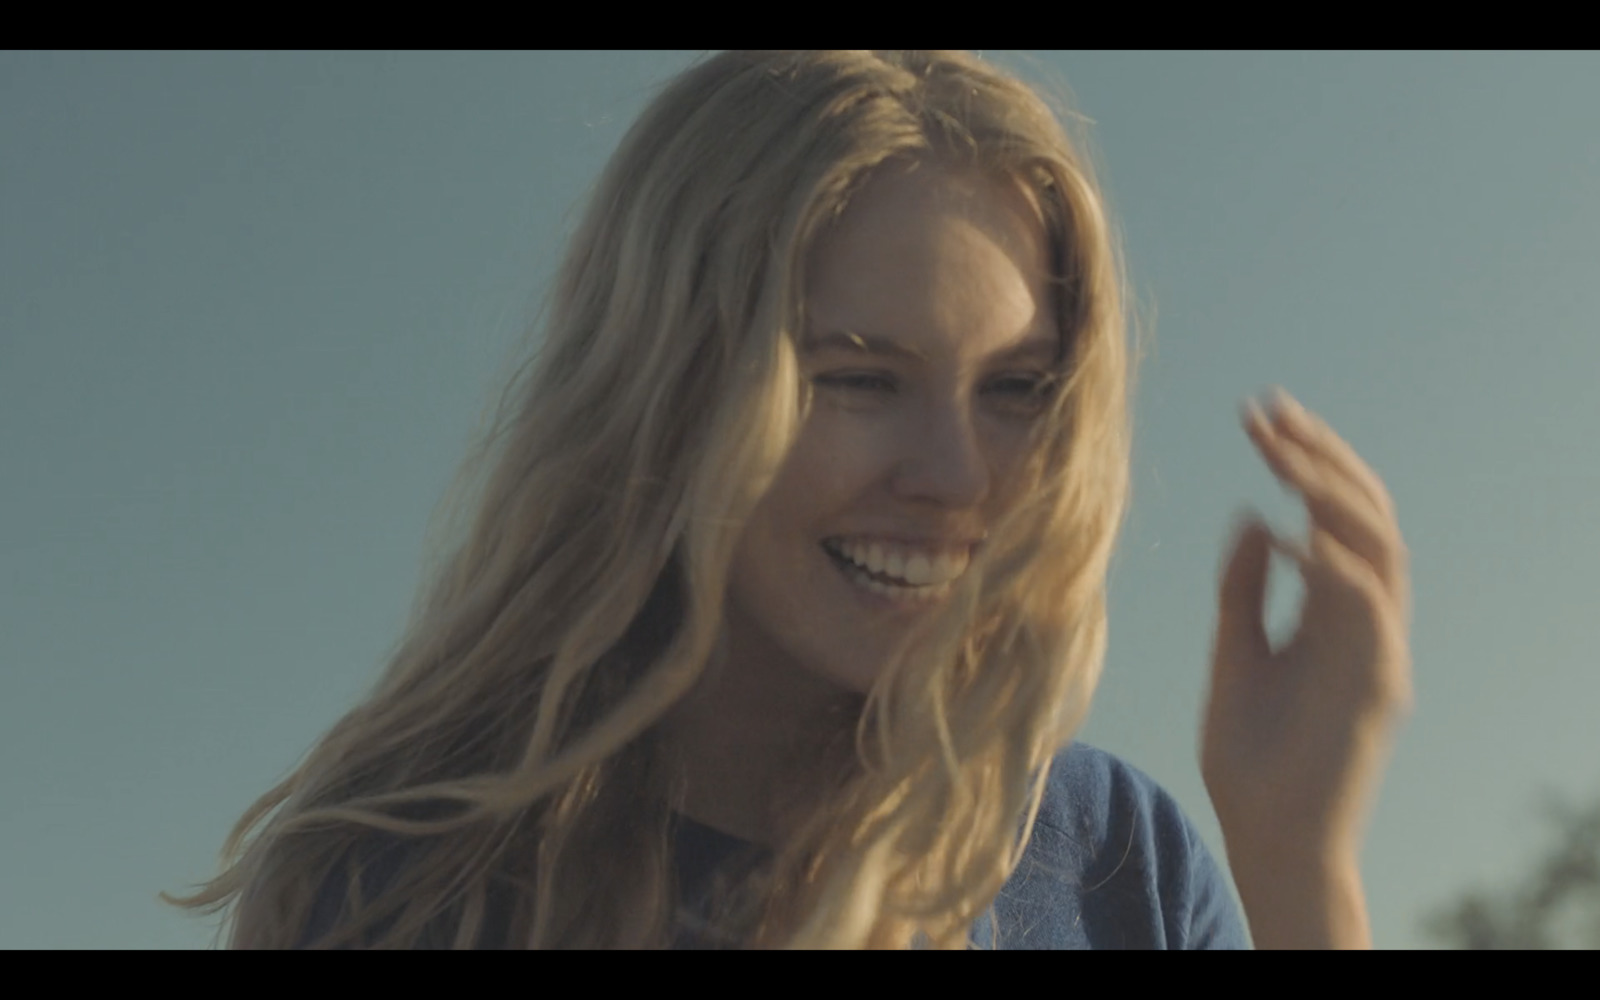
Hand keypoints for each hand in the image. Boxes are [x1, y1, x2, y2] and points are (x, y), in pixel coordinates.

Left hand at [1200, 389, 1411, 943]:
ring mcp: (1377, 652)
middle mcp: (1364, 622)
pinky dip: (1336, 568)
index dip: (1305, 460)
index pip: (1333, 516)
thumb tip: (1254, 515)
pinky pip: (1371, 612)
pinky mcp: (1377, 688)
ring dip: (1333, 496)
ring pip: (1380, 551)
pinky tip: (1289, 537)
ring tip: (1281, 456)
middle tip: (1268, 413)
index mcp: (1332, 611)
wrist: (1265, 837)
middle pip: (1364, 517)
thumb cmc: (1250, 754)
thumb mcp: (1233, 654)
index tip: (1258, 414)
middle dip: (1321, 458)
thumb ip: (1243, 589)